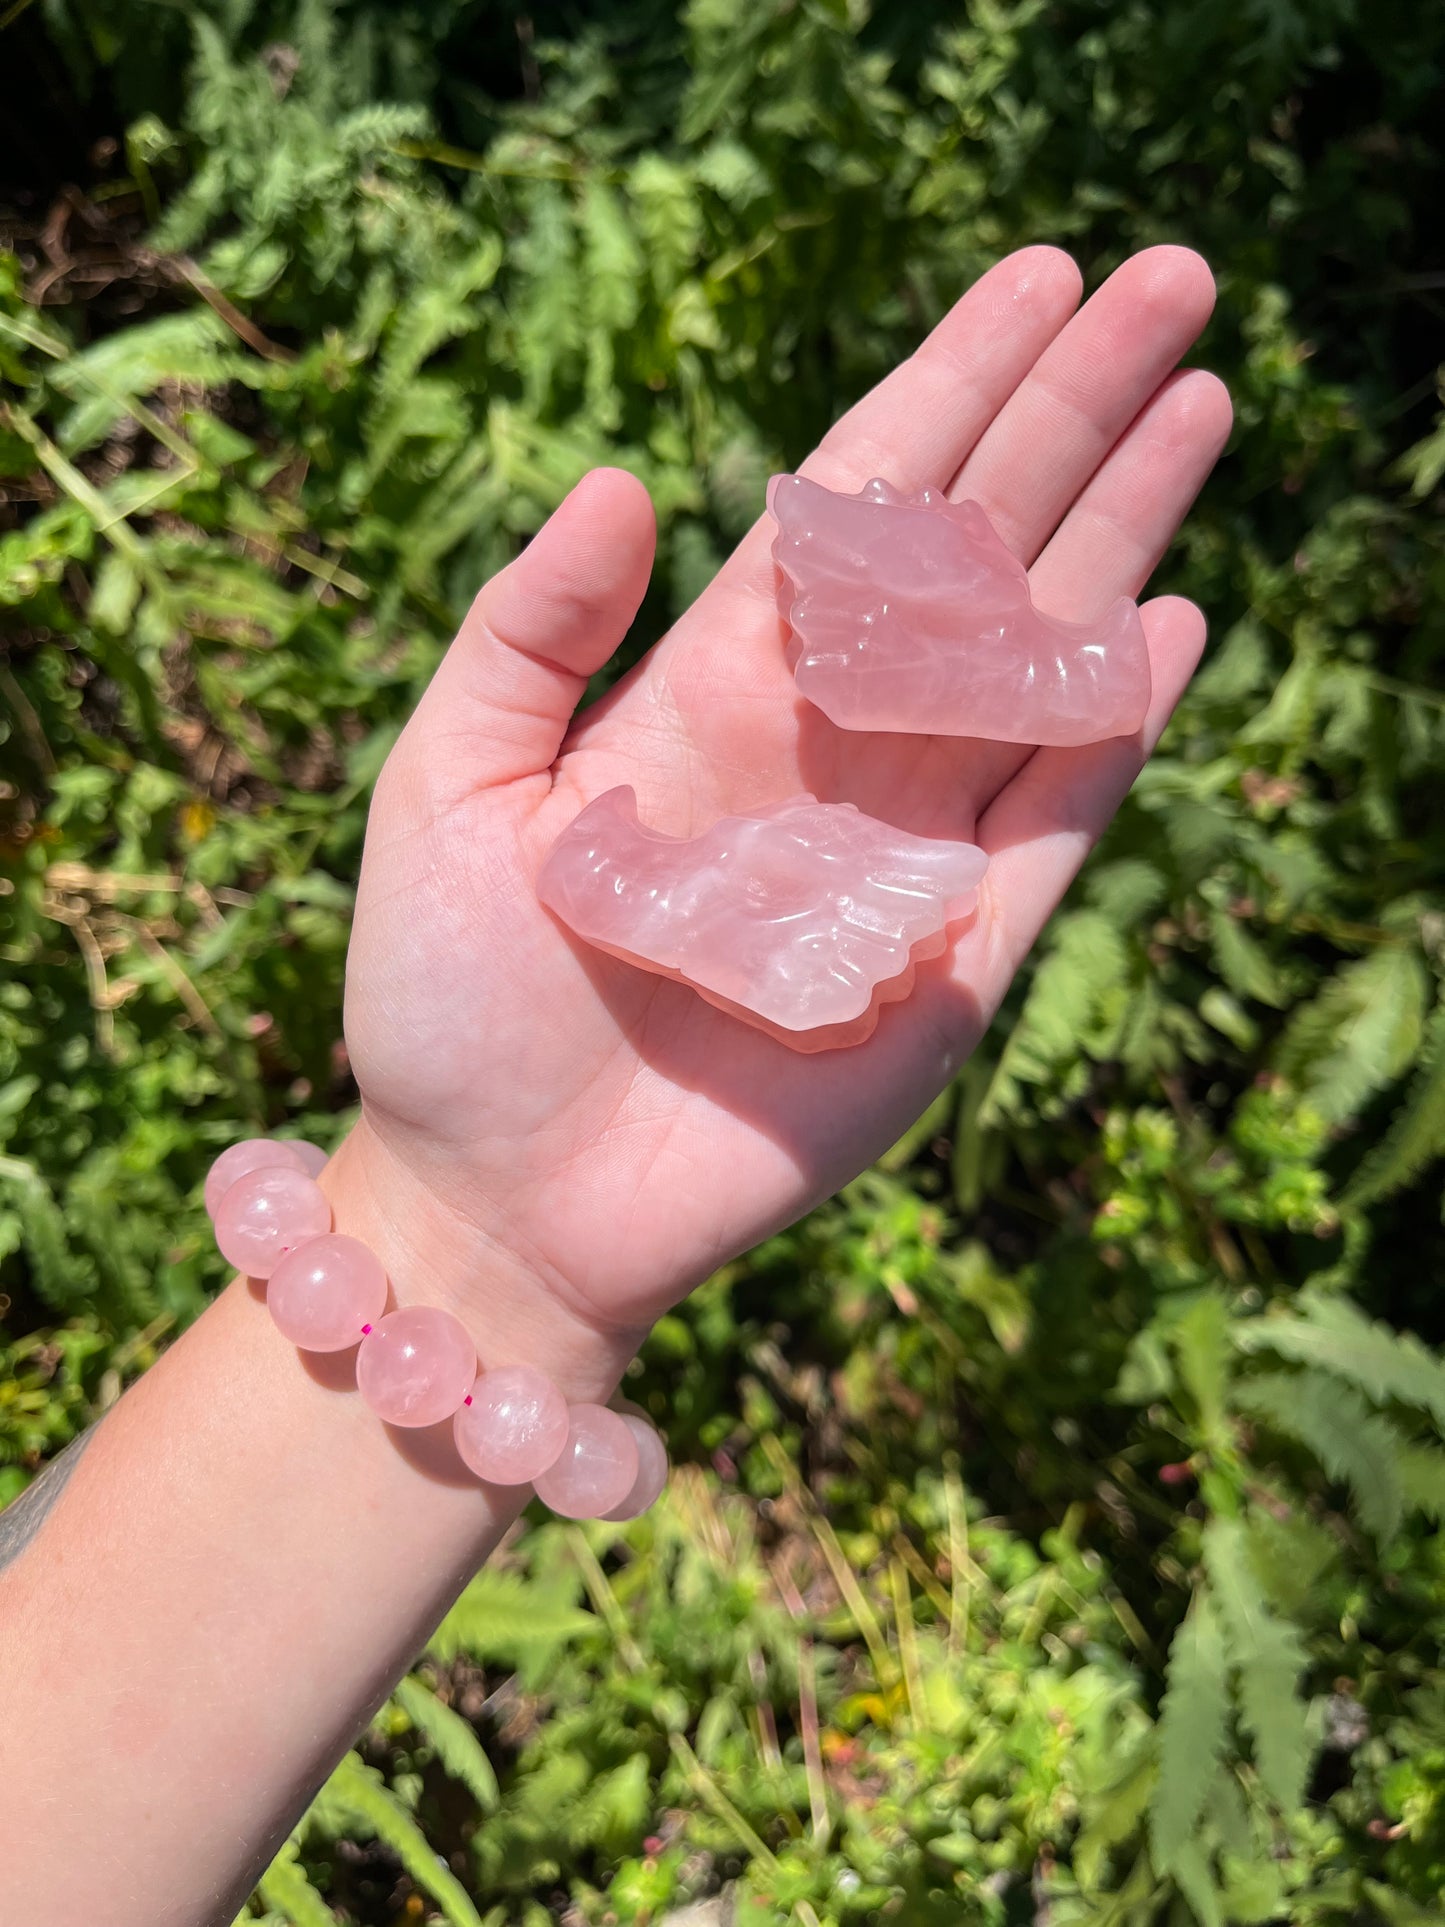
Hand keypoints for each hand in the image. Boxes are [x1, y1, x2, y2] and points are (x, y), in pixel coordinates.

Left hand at [336, 245, 1230, 1347]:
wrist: (497, 1197)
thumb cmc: (448, 995)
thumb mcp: (448, 784)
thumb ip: (527, 634)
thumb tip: (622, 479)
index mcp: (710, 690)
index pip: (853, 507)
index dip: (946, 389)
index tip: (1033, 279)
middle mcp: (825, 751)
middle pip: (972, 553)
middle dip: (1069, 416)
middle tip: (1170, 280)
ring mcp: (898, 853)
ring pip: (1032, 665)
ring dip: (1118, 538)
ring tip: (1199, 406)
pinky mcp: (943, 968)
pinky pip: (1045, 831)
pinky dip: (1108, 736)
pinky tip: (1166, 624)